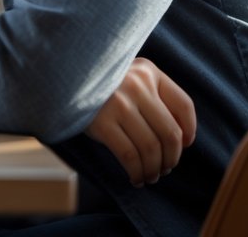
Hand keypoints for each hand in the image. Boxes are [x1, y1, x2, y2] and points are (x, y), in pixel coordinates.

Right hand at [85, 57, 195, 186]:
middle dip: (171, 158)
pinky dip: (136, 172)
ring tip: (150, 176)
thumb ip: (151, 94)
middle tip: (165, 169)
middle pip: (170, 133)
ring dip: (154, 169)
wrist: (57, 76)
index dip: (189, 130)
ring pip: (151, 147)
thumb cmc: (96, 82)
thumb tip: (181, 139)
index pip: (183, 105)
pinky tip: (135, 177)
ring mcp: (118, 103)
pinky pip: (129, 155)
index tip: (184, 145)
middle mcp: (137, 85)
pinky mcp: (101, 122)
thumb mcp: (127, 75)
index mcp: (148, 71)